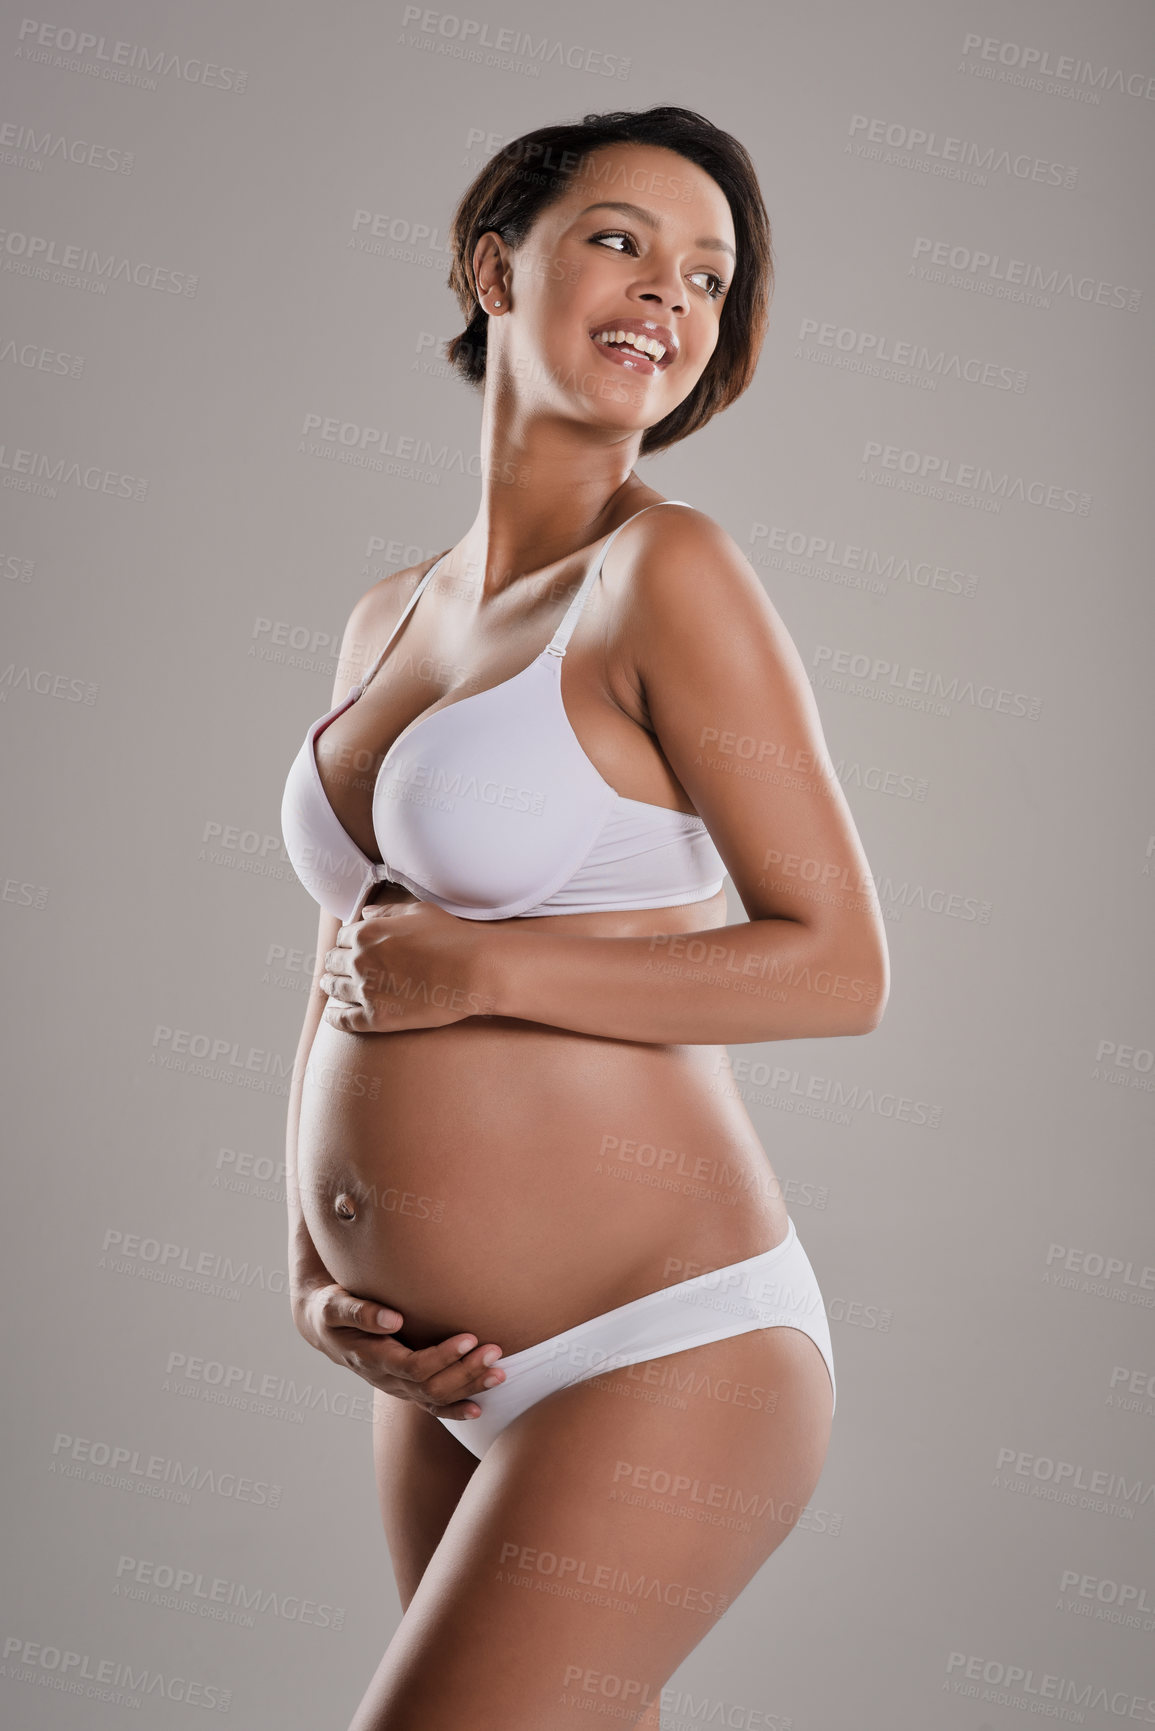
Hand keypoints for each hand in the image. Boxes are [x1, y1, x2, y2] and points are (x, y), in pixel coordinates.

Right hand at [291, 1279, 504, 1417]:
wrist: (325, 1328)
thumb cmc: (332, 1309)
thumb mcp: (337, 1304)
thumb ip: (361, 1312)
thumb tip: (393, 1320)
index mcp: (371, 1358)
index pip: (413, 1366)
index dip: (443, 1356)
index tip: (469, 1338)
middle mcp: (386, 1378)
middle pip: (431, 1386)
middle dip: (465, 1371)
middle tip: (494, 1350)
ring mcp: (396, 1387)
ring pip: (436, 1398)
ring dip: (469, 1387)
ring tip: (500, 1373)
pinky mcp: (404, 1387)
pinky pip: (431, 1406)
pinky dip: (455, 1409)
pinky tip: (479, 1408)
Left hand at [320, 899, 495, 1033]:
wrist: (474, 971)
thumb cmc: (452, 939)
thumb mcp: (419, 912)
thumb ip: (387, 912)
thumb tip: (364, 914)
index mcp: (367, 933)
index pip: (342, 937)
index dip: (346, 942)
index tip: (350, 948)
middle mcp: (360, 961)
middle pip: (333, 962)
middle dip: (336, 963)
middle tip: (337, 968)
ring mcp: (366, 991)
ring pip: (334, 988)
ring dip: (331, 986)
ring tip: (331, 987)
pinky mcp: (376, 1018)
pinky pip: (343, 1020)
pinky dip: (334, 1017)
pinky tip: (333, 1015)